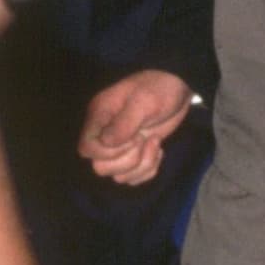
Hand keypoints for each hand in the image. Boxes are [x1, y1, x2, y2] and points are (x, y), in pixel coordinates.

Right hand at [79, 68, 196, 185]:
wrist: (178, 87)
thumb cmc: (159, 89)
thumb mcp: (143, 102)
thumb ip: (123, 123)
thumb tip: (106, 143)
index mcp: (100, 117)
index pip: (86, 149)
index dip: (108, 152)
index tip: (133, 137)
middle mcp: (105, 134)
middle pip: (101, 167)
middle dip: (128, 160)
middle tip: (143, 139)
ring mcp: (120, 146)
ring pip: (119, 176)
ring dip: (141, 165)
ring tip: (154, 142)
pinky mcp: (134, 154)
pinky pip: (134, 177)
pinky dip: (148, 169)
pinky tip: (157, 150)